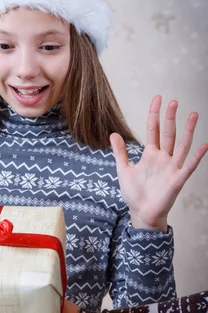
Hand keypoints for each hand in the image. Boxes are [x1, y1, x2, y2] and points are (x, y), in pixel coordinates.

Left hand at [110, 96, 207, 229]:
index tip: (158, 99)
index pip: (154, 130)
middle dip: (170, 118)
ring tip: (193, 115)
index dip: (155, 114)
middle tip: (174, 101)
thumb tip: (113, 133)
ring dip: (188, 131)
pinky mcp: (177, 180)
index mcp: (150, 155)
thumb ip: (120, 152)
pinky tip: (204, 145)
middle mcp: (163, 158)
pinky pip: (189, 166)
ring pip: (182, 146)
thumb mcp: (124, 170)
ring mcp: (171, 168)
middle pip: (168, 134)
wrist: (141, 213)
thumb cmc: (134, 193)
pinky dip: (197, 156)